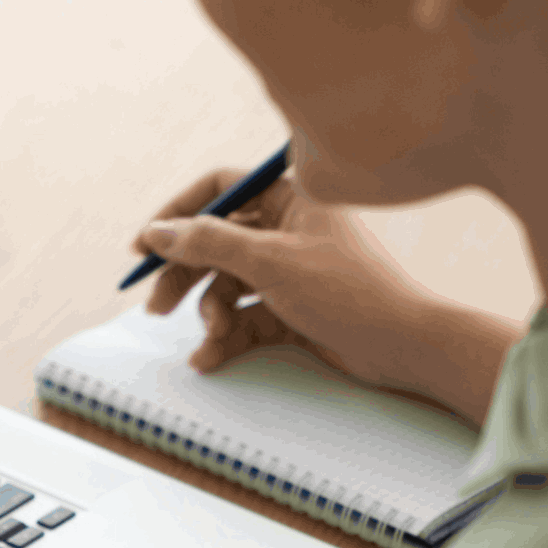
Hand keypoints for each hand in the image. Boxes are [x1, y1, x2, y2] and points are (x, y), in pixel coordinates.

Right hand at [134, 168, 520, 427]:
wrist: (403, 347)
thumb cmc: (347, 292)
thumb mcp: (269, 261)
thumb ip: (208, 242)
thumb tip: (158, 231)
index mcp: (291, 199)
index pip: (219, 189)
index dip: (178, 214)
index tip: (144, 246)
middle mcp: (288, 229)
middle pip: (216, 242)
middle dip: (185, 276)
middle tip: (155, 306)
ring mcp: (290, 272)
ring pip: (228, 286)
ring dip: (211, 314)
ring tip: (212, 337)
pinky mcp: (293, 311)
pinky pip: (246, 318)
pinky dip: (227, 338)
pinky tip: (211, 359)